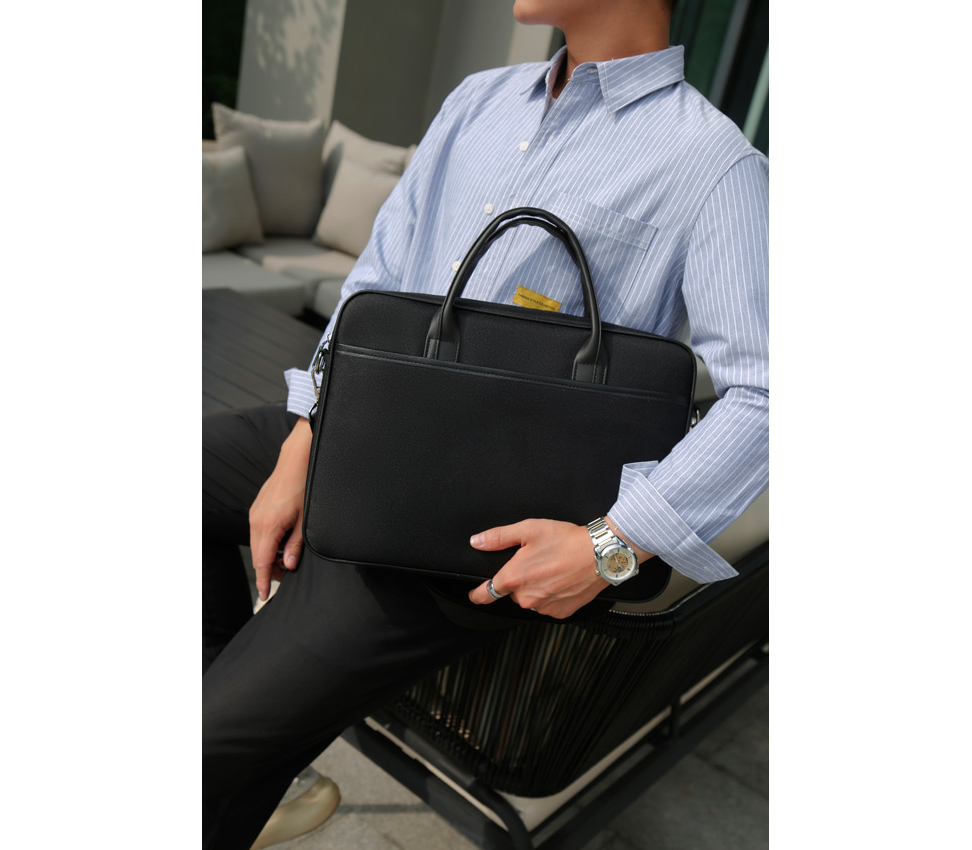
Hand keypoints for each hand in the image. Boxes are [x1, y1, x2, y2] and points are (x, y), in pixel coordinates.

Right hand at [248, 418, 312, 600]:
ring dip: (269, 555)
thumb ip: (296, 545)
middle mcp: (256, 520)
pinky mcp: (258, 508)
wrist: (296, 460)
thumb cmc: (304, 486)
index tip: (264, 596)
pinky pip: (259, 532)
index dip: (263, 581)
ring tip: (287, 558)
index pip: (262, 562)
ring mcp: (255, 513)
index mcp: (268, 526)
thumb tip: (288, 565)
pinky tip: (282, 541)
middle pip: (258, 555)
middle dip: (269, 569)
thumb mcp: (306, 520)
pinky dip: (268, 542)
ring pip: (258, 544)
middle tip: (286, 575)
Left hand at [467, 519, 609, 618]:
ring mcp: (544, 607)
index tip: (475, 594)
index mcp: (514, 578)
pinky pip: (548, 605)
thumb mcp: (528, 529)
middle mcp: (527, 597)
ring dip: (536, 588)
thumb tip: (477, 541)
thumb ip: (498, 537)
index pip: (485, 594)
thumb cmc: (566, 540)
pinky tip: (561, 580)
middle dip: (519, 580)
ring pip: (531, 599)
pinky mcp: (561, 612)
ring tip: (552, 569)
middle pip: (513, 593)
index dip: (477, 594)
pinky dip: (552, 595)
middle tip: (536, 562)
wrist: (599, 554)